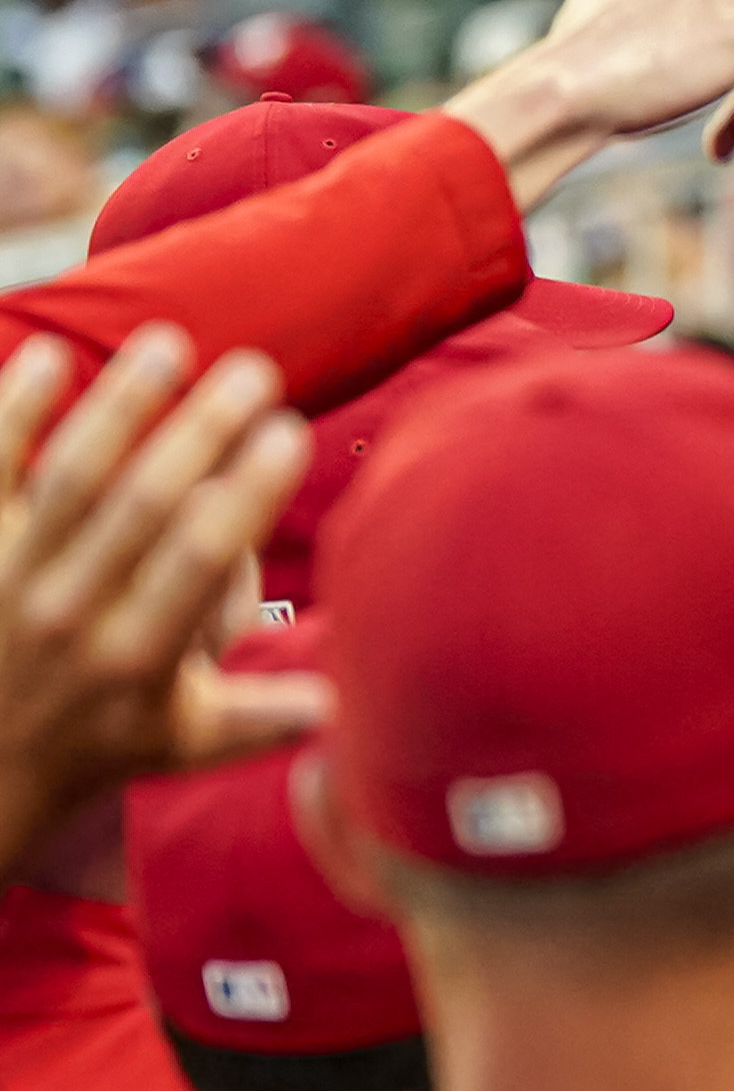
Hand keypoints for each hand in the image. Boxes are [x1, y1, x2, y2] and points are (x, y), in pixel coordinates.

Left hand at [0, 327, 321, 867]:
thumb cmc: (98, 744)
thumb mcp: (184, 745)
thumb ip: (262, 719)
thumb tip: (343, 706)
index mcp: (136, 656)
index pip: (197, 559)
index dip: (246, 493)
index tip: (289, 434)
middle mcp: (72, 609)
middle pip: (140, 504)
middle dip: (201, 431)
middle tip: (255, 371)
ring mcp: (14, 574)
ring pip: (69, 476)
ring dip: (120, 406)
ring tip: (169, 344)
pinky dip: (12, 414)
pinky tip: (51, 358)